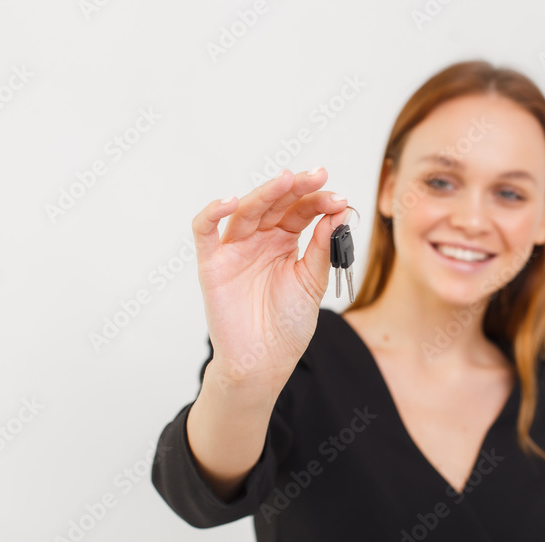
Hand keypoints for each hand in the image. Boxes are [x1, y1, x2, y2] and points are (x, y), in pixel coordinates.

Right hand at [192, 167, 351, 385]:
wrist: (264, 362)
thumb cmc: (287, 326)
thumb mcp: (312, 283)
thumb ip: (322, 249)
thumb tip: (340, 214)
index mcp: (284, 242)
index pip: (300, 211)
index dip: (318, 201)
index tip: (339, 198)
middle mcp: (259, 240)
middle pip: (275, 204)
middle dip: (297, 188)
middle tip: (317, 176)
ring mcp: (234, 249)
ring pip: (246, 210)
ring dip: (266, 193)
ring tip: (287, 180)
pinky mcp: (211, 264)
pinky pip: (204, 231)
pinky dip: (212, 212)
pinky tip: (230, 201)